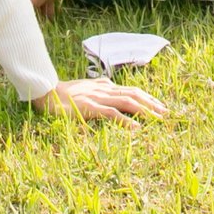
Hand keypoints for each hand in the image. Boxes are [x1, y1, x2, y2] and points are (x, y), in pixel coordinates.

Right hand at [35, 76, 169, 126]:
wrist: (46, 92)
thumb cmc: (65, 94)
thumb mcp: (87, 89)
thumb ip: (100, 88)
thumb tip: (112, 86)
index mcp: (105, 85)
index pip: (131, 90)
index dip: (147, 97)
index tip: (160, 106)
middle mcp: (105, 89)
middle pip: (134, 94)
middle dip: (152, 103)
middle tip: (166, 113)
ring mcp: (98, 97)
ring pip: (127, 101)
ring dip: (145, 110)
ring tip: (158, 119)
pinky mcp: (90, 107)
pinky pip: (111, 113)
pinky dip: (125, 120)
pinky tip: (136, 128)